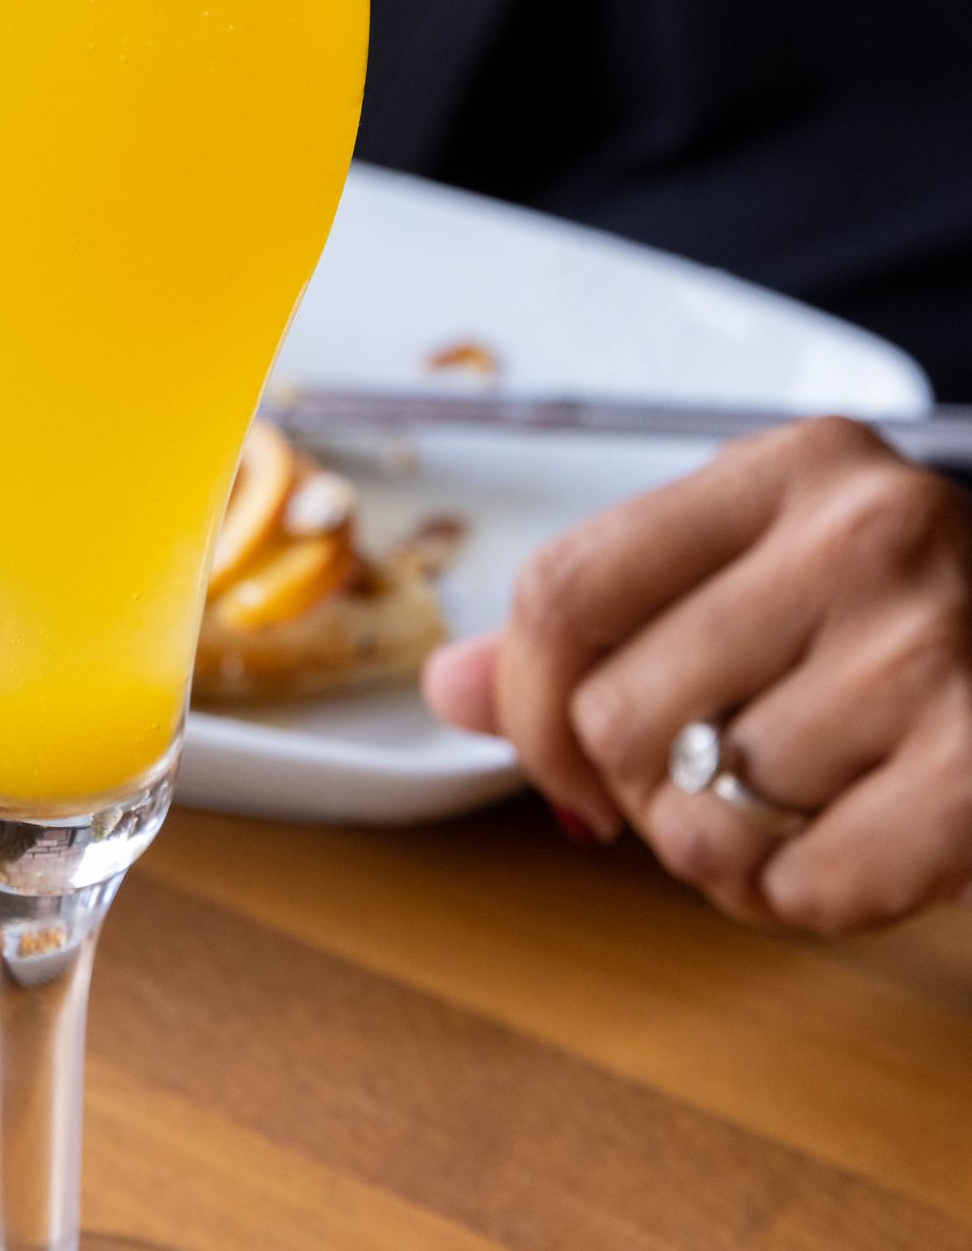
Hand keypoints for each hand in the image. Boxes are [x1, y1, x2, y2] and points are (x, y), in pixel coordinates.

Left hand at [424, 419, 971, 931]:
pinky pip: (810, 886)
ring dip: (722, 848)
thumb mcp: (754, 575)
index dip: (527, 701)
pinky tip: (840, 851)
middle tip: (712, 778)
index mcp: (784, 470)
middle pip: (617, 714)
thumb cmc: (899, 623)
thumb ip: (598, 623)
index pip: (562, 592)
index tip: (557, 754)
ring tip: (790, 807)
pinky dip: (800, 899)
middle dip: (638, 785)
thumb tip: (447, 685)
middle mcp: (862, 534)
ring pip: (704, 815)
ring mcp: (936, 646)